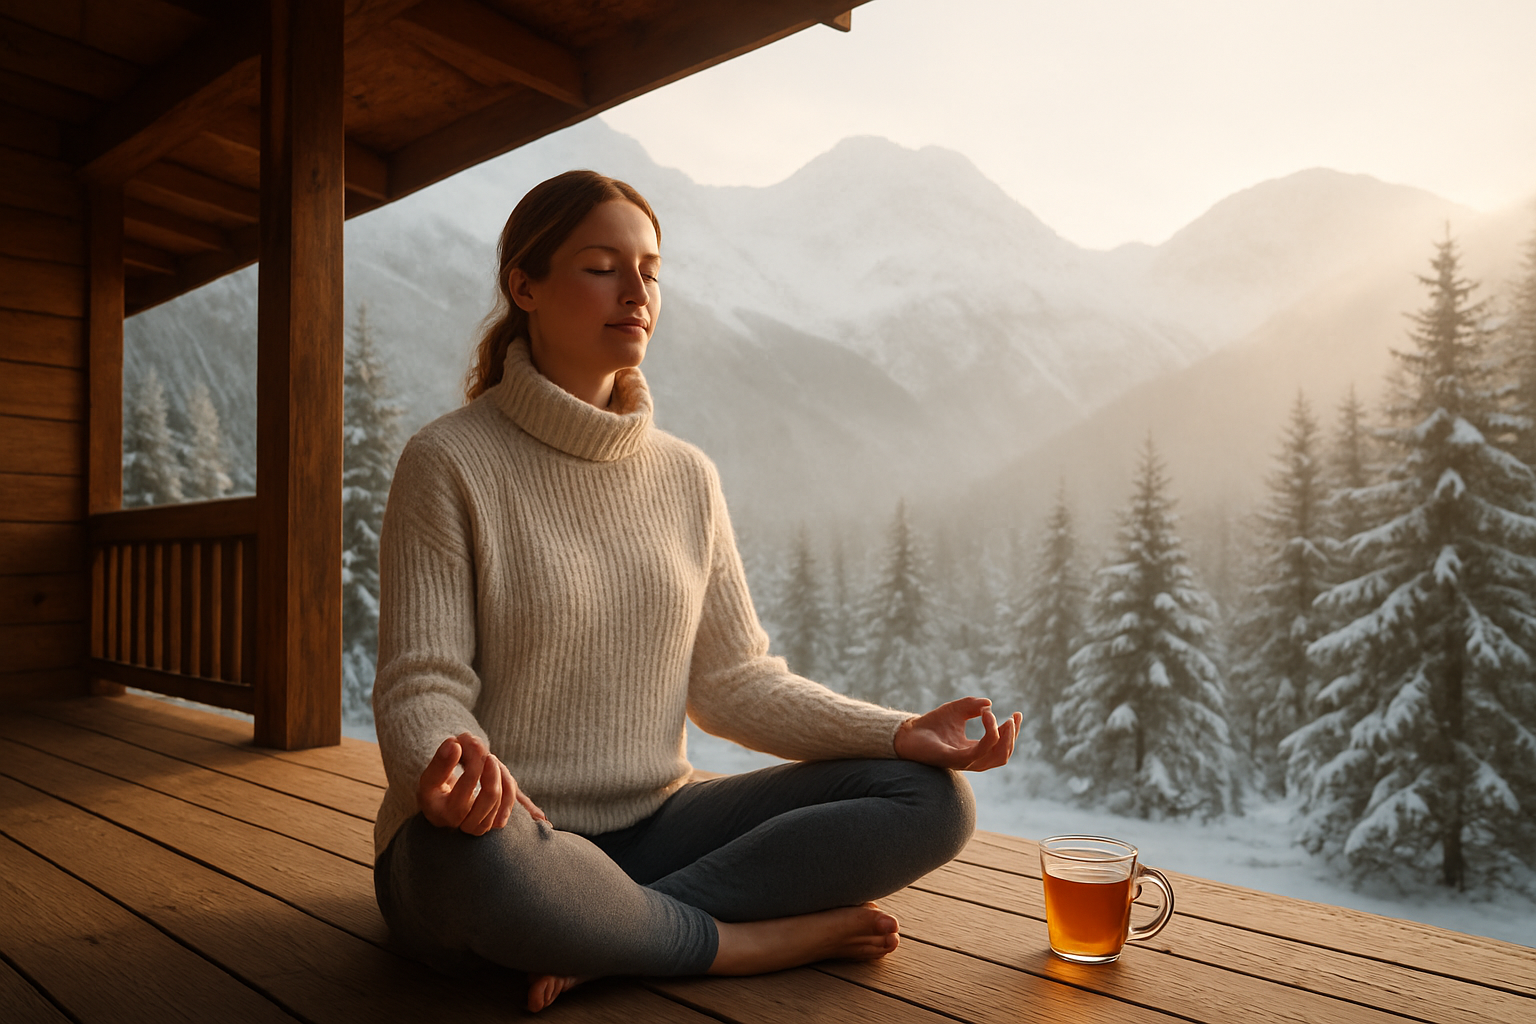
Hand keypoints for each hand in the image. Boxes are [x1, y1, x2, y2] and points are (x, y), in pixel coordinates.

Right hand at [417, 732, 547, 834]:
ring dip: (499, 772)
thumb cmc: (435, 790)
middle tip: (482, 747)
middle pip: (490, 796)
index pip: (467, 786)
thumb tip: (454, 744)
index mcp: (443, 813)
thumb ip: (440, 762)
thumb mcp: (429, 777)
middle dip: (492, 768)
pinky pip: (509, 802)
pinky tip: (497, 769)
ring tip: (487, 757)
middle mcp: (463, 825)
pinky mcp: (493, 823)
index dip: (474, 761)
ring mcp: (480, 827)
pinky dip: (507, 782)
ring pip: (502, 798)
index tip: (467, 742)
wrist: (442, 806)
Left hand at [892, 697, 1020, 771]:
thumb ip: (972, 706)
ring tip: (1005, 719)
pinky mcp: (955, 759)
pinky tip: (987, 715)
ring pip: (997, 756)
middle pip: (1003, 754)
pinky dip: (990, 734)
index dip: (1012, 731)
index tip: (1017, 714)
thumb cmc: (931, 725)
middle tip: (1013, 718)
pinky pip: (980, 751)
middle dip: (1013, 736)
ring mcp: (965, 761)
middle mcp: (972, 758)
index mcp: (974, 750)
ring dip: (1005, 737)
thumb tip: (989, 704)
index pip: (1001, 746)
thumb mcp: (956, 710)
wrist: (907, 733)